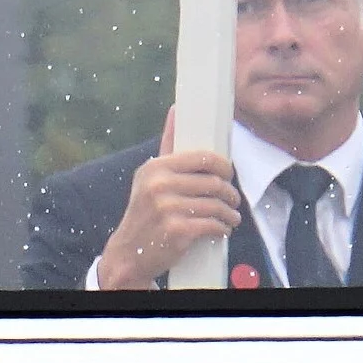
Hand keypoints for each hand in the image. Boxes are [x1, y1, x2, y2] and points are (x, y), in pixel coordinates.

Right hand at [97, 109, 241, 289]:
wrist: (129, 253)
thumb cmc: (146, 211)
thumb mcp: (150, 177)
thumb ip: (168, 146)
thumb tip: (175, 109)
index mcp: (155, 168)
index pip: (204, 158)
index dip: (224, 167)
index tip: (228, 175)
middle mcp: (159, 185)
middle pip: (215, 183)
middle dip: (230, 193)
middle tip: (233, 200)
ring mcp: (167, 208)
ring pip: (217, 205)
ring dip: (230, 214)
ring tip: (230, 217)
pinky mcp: (177, 230)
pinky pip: (214, 224)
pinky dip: (223, 228)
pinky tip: (222, 229)